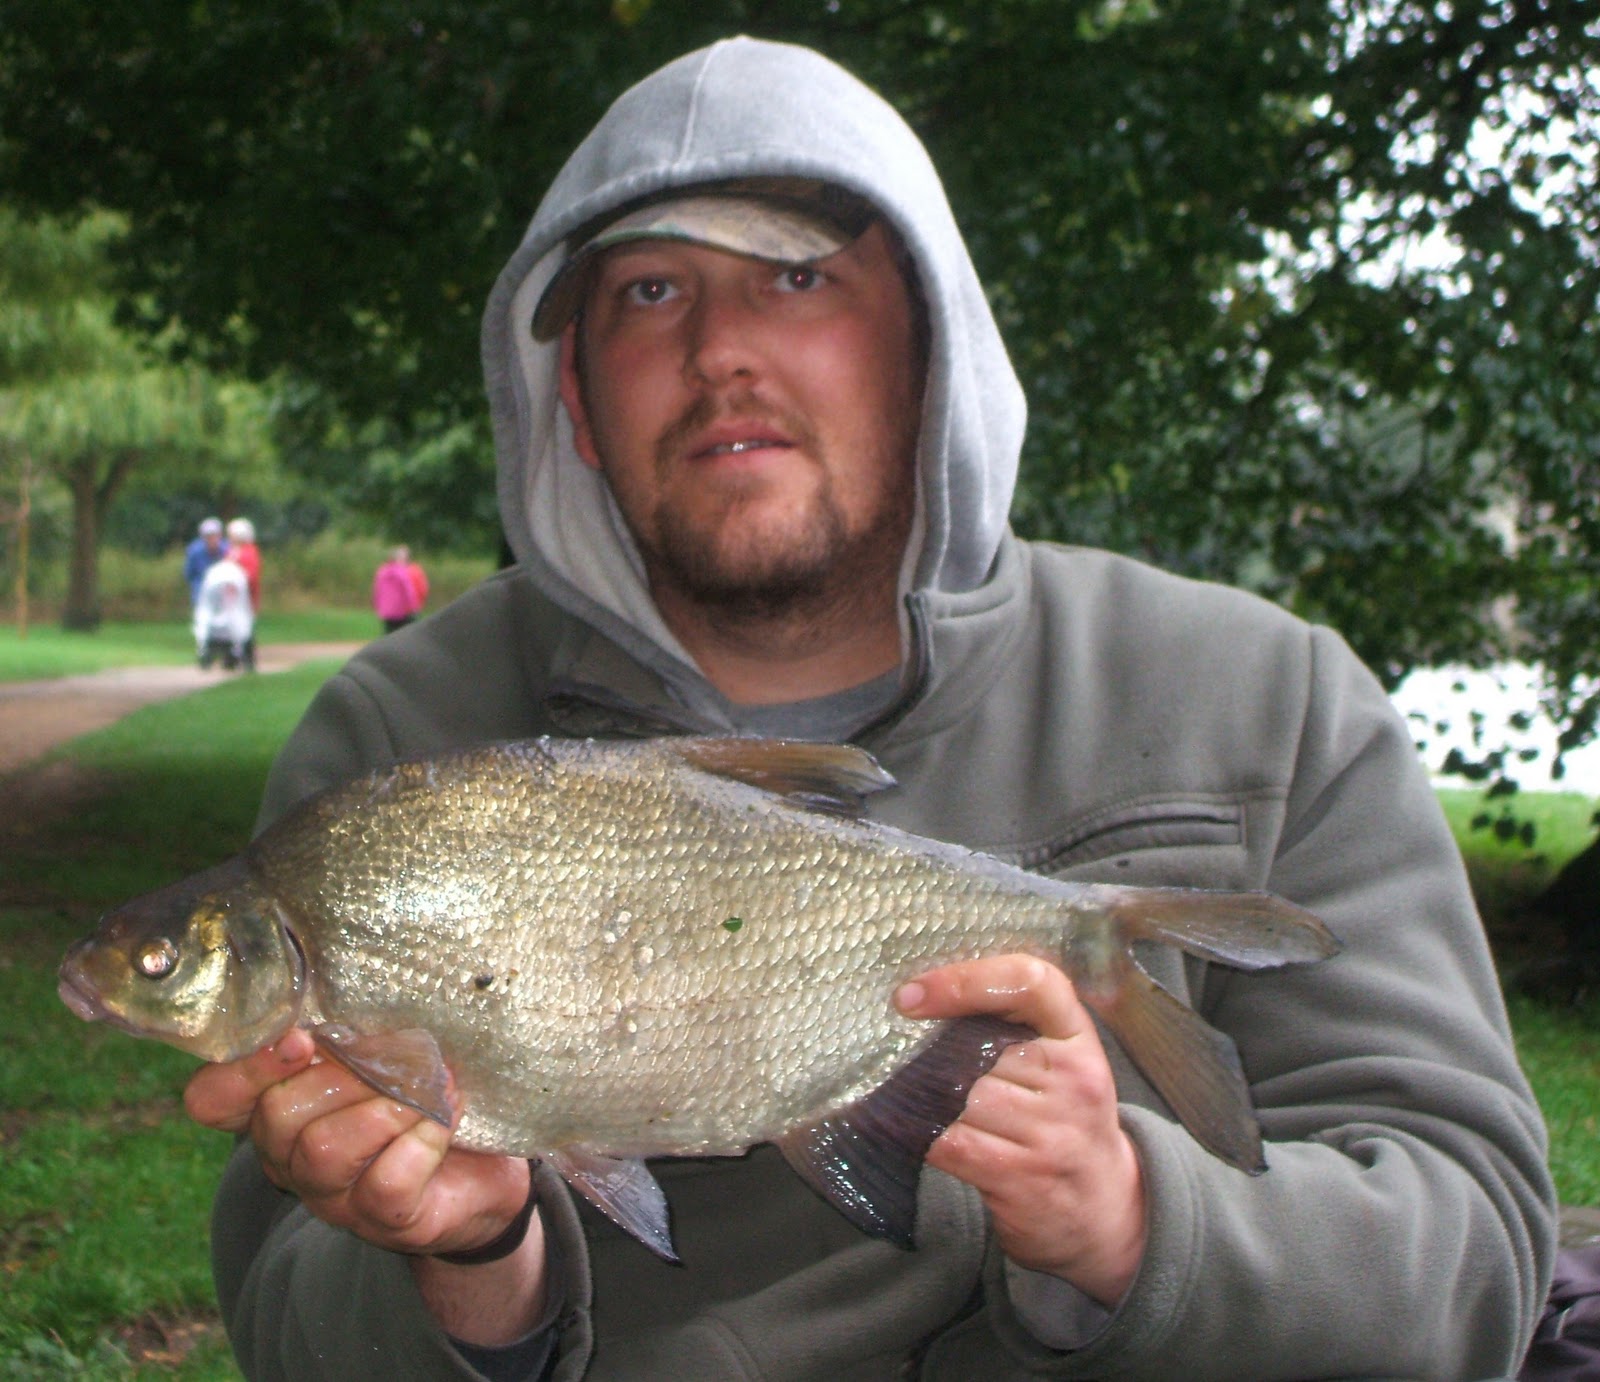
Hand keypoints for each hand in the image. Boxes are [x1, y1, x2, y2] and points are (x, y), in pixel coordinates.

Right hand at [184, 1028, 547, 1343]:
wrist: (487, 1167)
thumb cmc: (424, 1096)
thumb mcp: (383, 1051)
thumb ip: (351, 1029)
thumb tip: (352, 987)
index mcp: (279, 1109)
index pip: (214, 1098)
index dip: (243, 1068)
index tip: (300, 1039)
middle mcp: (291, 1158)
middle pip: (277, 1117)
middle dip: (344, 1077)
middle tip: (397, 1062)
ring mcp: (334, 1197)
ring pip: (324, 1150)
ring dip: (386, 1108)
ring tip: (429, 1094)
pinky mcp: (384, 1220)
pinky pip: (385, 1182)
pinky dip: (420, 1143)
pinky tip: (442, 1125)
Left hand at [896, 955, 1146, 1305]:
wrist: (1105, 1209)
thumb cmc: (1068, 1120)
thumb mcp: (1065, 1062)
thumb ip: (1019, 1027)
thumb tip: (924, 1002)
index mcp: (1080, 1039)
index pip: (1030, 983)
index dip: (965, 980)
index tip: (911, 995)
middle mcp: (1073, 1081)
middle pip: (977, 1047)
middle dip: (936, 1055)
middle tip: (908, 1060)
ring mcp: (1049, 1132)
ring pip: (958, 1095)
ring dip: (922, 1096)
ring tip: (910, 1095)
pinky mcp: (1019, 1175)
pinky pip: (947, 1141)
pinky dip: (916, 1132)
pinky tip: (905, 1127)